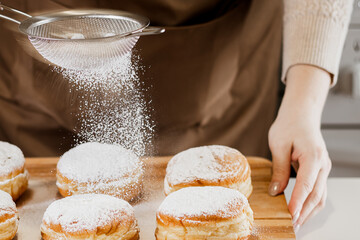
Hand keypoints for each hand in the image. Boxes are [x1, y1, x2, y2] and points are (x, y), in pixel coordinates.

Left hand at [268, 65, 331, 231]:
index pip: (306, 186)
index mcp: (313, 157)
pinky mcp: (320, 169)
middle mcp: (323, 165)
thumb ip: (279, 169)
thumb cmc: (289, 125)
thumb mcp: (278, 145)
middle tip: (293, 226)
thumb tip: (275, 191)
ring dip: (309, 211)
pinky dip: (310, 202)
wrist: (301, 114)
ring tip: (297, 223)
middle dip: (304, 213)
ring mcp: (324, 168)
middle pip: (316, 195)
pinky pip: (318, 190)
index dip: (297, 203)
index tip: (290, 217)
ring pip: (320, 196)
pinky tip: (301, 210)